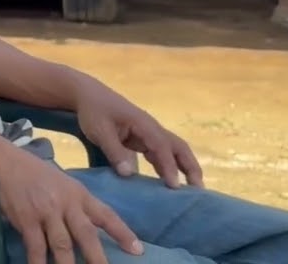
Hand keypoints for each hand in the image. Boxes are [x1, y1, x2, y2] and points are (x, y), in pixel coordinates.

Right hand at [0, 145, 142, 263]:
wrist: (1, 161)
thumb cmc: (31, 172)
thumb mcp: (60, 182)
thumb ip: (74, 203)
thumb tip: (88, 226)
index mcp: (78, 193)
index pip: (105, 215)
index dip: (122, 233)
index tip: (137, 250)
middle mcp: (65, 203)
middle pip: (86, 235)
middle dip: (98, 258)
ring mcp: (45, 212)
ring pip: (63, 245)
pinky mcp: (26, 219)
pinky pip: (36, 247)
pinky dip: (39, 262)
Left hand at [74, 79, 203, 188]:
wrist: (89, 96)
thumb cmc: (94, 111)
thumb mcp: (99, 131)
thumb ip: (114, 151)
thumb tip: (129, 174)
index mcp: (144, 124)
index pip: (161, 147)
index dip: (169, 166)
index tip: (174, 186)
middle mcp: (152, 129)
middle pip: (179, 147)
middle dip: (190, 167)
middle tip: (198, 190)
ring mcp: (149, 134)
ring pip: (173, 151)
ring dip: (183, 169)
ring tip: (190, 193)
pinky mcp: (143, 140)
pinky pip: (160, 154)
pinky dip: (168, 167)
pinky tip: (168, 183)